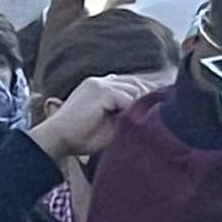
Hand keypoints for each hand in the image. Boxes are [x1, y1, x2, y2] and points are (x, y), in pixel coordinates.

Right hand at [29, 68, 164, 165]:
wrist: (57, 139)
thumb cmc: (81, 137)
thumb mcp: (110, 125)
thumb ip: (126, 116)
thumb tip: (149, 114)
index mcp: (100, 87)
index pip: (130, 84)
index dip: (145, 95)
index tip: (161, 105)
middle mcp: (101, 82)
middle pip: (136, 84)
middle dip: (149, 97)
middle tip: (164, 109)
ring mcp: (99, 84)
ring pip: (133, 90)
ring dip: (141, 105)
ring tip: (153, 118)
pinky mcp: (100, 91)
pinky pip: (126, 98)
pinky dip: (132, 110)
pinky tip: (137, 121)